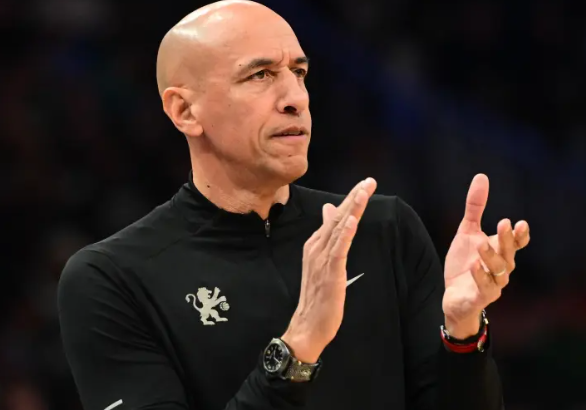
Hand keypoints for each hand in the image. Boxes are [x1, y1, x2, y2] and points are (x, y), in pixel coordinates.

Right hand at [282, 178, 377, 361]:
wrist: (307, 325)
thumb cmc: (317, 296)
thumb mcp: (323, 262)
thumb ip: (327, 237)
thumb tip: (330, 211)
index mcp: (315, 244)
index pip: (336, 217)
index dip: (350, 199)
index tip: (364, 184)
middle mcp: (316, 248)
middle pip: (338, 217)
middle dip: (354, 197)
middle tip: (369, 180)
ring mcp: (322, 259)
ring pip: (339, 229)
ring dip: (352, 209)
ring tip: (363, 191)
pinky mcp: (329, 272)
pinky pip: (338, 249)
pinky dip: (345, 233)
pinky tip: (352, 220)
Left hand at [443, 174, 529, 337]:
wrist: (454, 296)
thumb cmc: (465, 263)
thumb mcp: (466, 232)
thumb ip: (475, 207)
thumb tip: (481, 177)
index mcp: (500, 252)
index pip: (516, 243)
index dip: (520, 235)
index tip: (520, 223)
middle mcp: (501, 268)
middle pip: (508, 253)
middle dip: (507, 239)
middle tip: (503, 223)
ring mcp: (493, 283)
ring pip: (498, 270)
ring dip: (491, 256)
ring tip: (482, 243)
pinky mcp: (481, 296)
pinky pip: (485, 287)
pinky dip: (480, 276)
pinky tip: (474, 264)